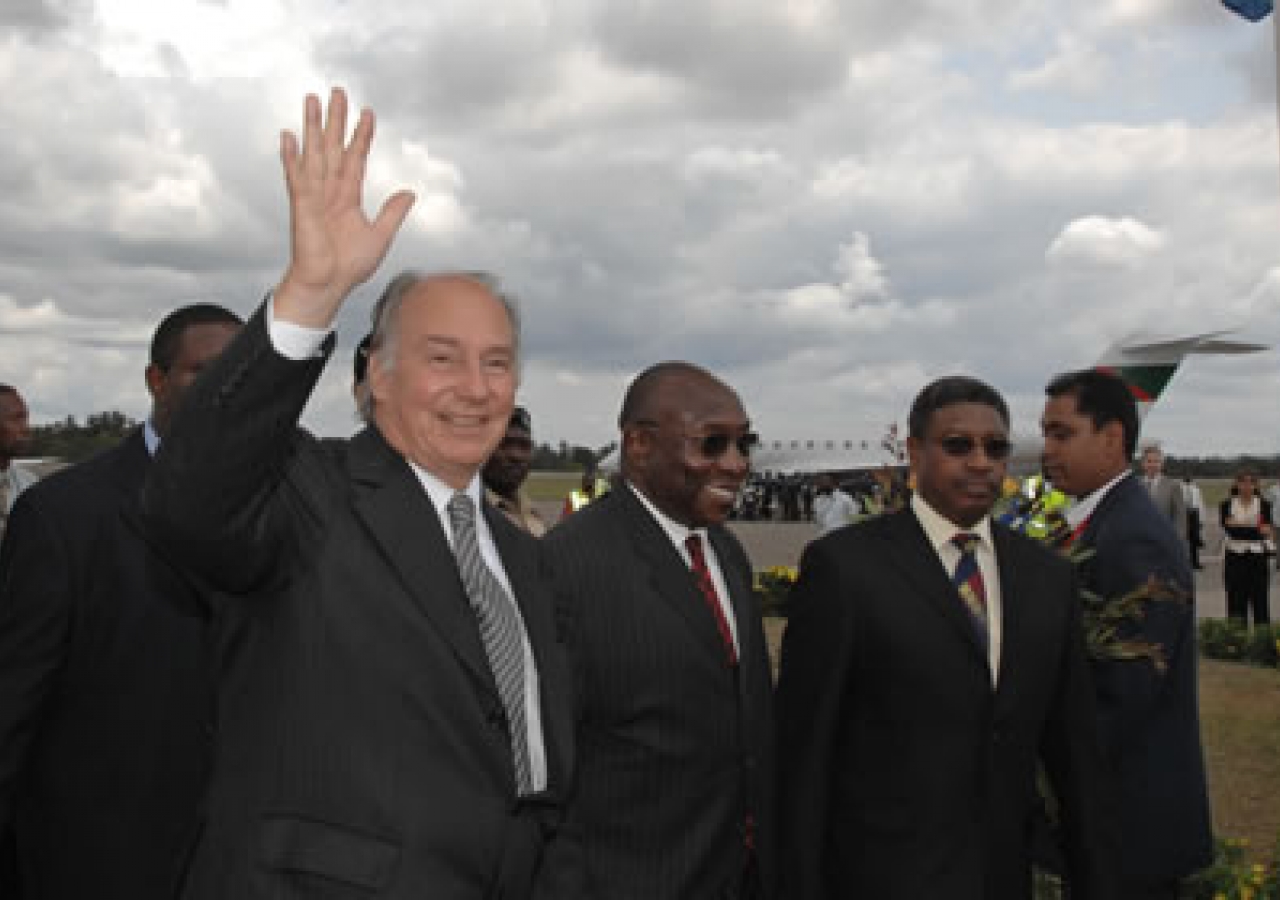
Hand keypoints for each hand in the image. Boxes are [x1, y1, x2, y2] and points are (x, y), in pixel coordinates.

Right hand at [275, 88, 415, 327]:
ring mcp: (313, 196)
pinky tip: (288, 136)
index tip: (368, 113)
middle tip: (337, 91)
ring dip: (312, 127)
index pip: (355, 158)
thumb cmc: (348, 266)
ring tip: (311, 99)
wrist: (328, 285)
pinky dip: (291, 157)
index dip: (362, 136)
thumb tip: (409, 193)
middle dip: (335, 120)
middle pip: (332, 147)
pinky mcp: (302, 207)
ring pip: (314, 154)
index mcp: (347, 197)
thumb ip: (392, 213)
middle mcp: (329, 191)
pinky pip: (296, 177)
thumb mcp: (380, 236)